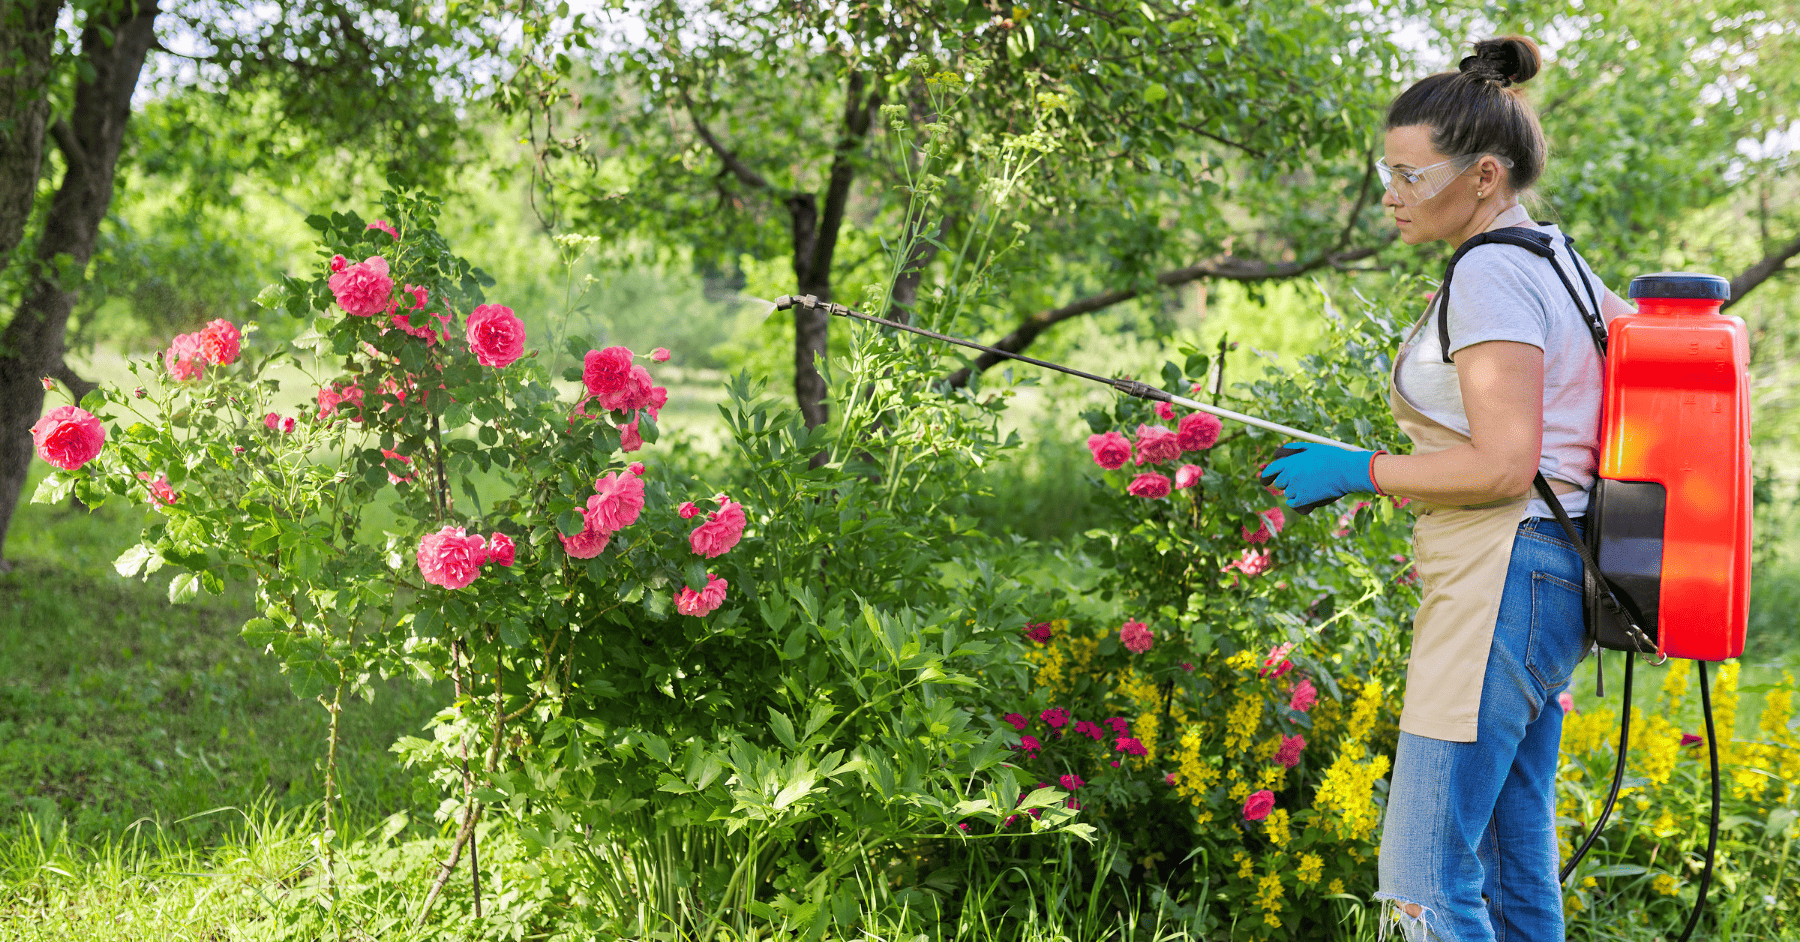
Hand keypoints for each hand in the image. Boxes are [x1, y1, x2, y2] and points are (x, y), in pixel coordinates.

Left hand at [1259, 443, 1383, 513]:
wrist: (1347, 471)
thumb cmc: (1333, 458)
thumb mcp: (1312, 448)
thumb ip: (1294, 449)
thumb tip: (1279, 452)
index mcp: (1291, 461)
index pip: (1271, 469)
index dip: (1267, 475)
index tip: (1266, 480)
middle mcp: (1290, 474)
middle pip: (1278, 483)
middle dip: (1286, 483)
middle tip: (1300, 481)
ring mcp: (1296, 487)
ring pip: (1288, 493)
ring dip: (1296, 492)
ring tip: (1313, 485)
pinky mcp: (1303, 499)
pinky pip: (1293, 503)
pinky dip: (1299, 502)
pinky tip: (1310, 495)